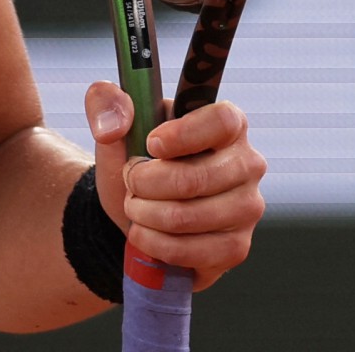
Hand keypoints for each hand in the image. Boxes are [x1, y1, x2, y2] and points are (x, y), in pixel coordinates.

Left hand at [85, 81, 266, 290]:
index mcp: (227, 123)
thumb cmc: (135, 156)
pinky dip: (153, 243)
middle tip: (130, 181)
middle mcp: (248, 164)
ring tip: (134, 205)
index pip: (223, 122)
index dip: (184, 134)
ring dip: (144, 214)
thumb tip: (114, 124)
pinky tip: (144, 231)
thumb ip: (106, 102)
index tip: (151, 143)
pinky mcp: (236, 247)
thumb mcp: (114, 122)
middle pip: (195, 178)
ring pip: (187, 218)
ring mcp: (247, 208)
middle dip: (144, 183)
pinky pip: (189, 251)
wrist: (134, 205)